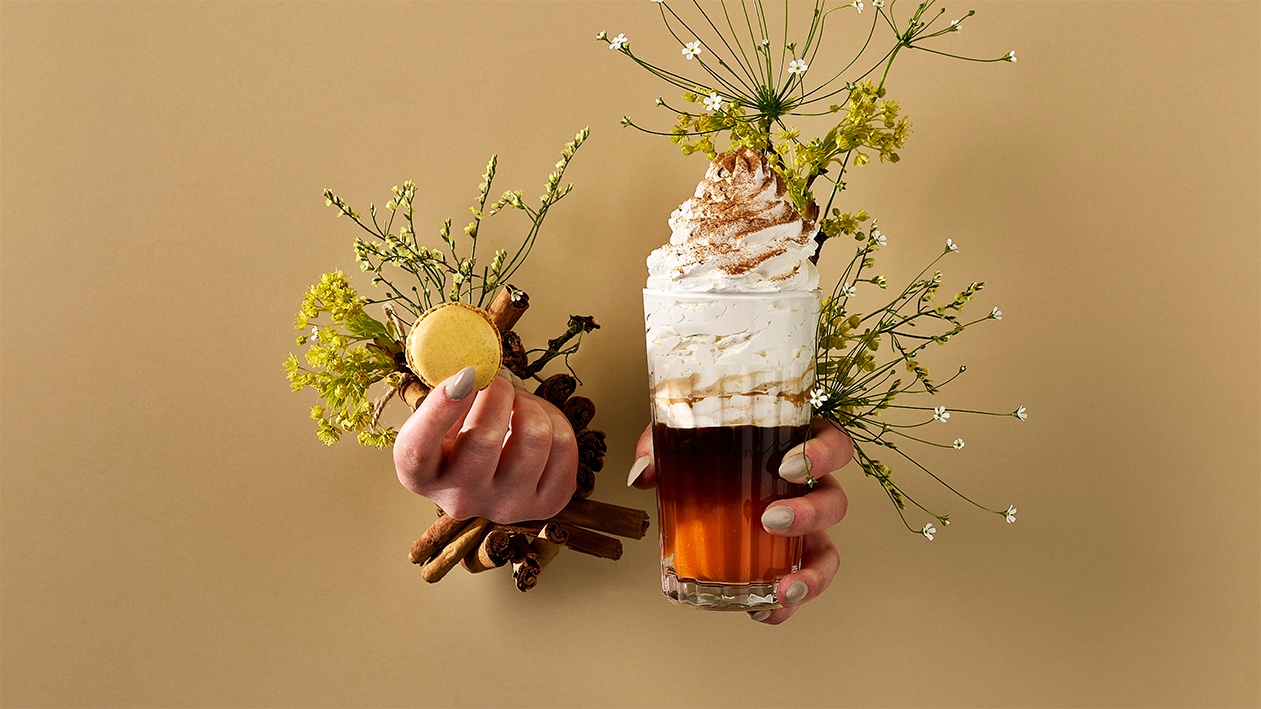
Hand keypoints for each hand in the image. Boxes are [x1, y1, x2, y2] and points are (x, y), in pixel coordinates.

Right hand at [393, 366, 577, 522]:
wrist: (494, 470)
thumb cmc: (463, 432)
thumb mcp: (443, 411)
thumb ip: (450, 390)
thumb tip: (475, 369)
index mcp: (420, 476)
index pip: (417, 450)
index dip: (440, 410)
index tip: (465, 374)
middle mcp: (459, 500)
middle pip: (484, 439)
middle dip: (498, 393)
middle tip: (498, 382)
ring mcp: (504, 507)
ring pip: (534, 439)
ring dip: (530, 405)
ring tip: (519, 404)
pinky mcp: (546, 505)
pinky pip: (564, 448)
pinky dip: (556, 422)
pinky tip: (539, 424)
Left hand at [628, 417, 852, 624]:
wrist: (700, 465)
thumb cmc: (709, 443)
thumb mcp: (686, 434)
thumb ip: (662, 444)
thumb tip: (642, 474)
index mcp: (796, 446)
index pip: (833, 444)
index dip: (822, 455)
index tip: (789, 467)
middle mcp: (809, 488)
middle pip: (835, 501)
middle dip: (811, 514)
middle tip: (771, 520)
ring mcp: (803, 526)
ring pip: (828, 551)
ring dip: (812, 573)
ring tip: (782, 589)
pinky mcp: (788, 558)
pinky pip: (798, 583)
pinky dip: (783, 604)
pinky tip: (760, 612)